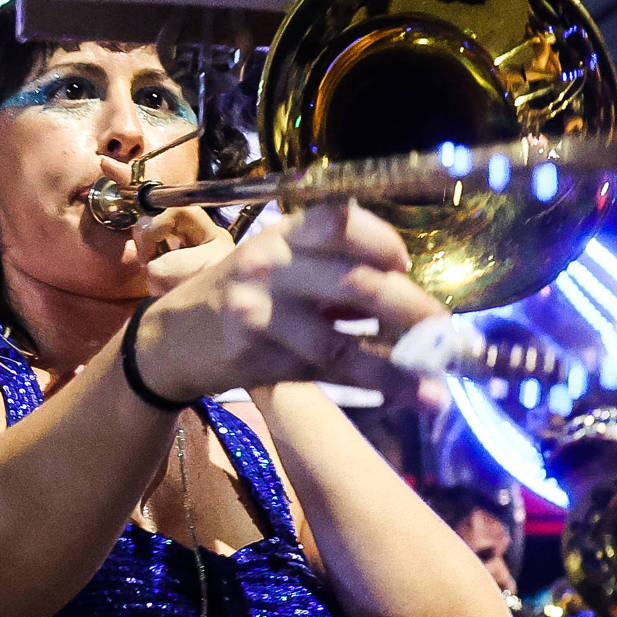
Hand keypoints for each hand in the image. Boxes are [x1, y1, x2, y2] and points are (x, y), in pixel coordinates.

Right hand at [131, 201, 444, 400]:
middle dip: (413, 310)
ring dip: (401, 361)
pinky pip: (328, 369)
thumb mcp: (274, 267)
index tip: (404, 264)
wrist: (167, 342)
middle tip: (448, 331)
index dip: (379, 241)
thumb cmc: (234, 299)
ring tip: (440, 378)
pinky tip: (416, 395)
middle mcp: (271, 264)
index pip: (338, 222)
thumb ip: (329, 269)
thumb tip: (405, 286)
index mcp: (282, 235)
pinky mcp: (255, 352)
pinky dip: (379, 384)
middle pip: (356, 283)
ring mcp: (259, 309)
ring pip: (344, 339)